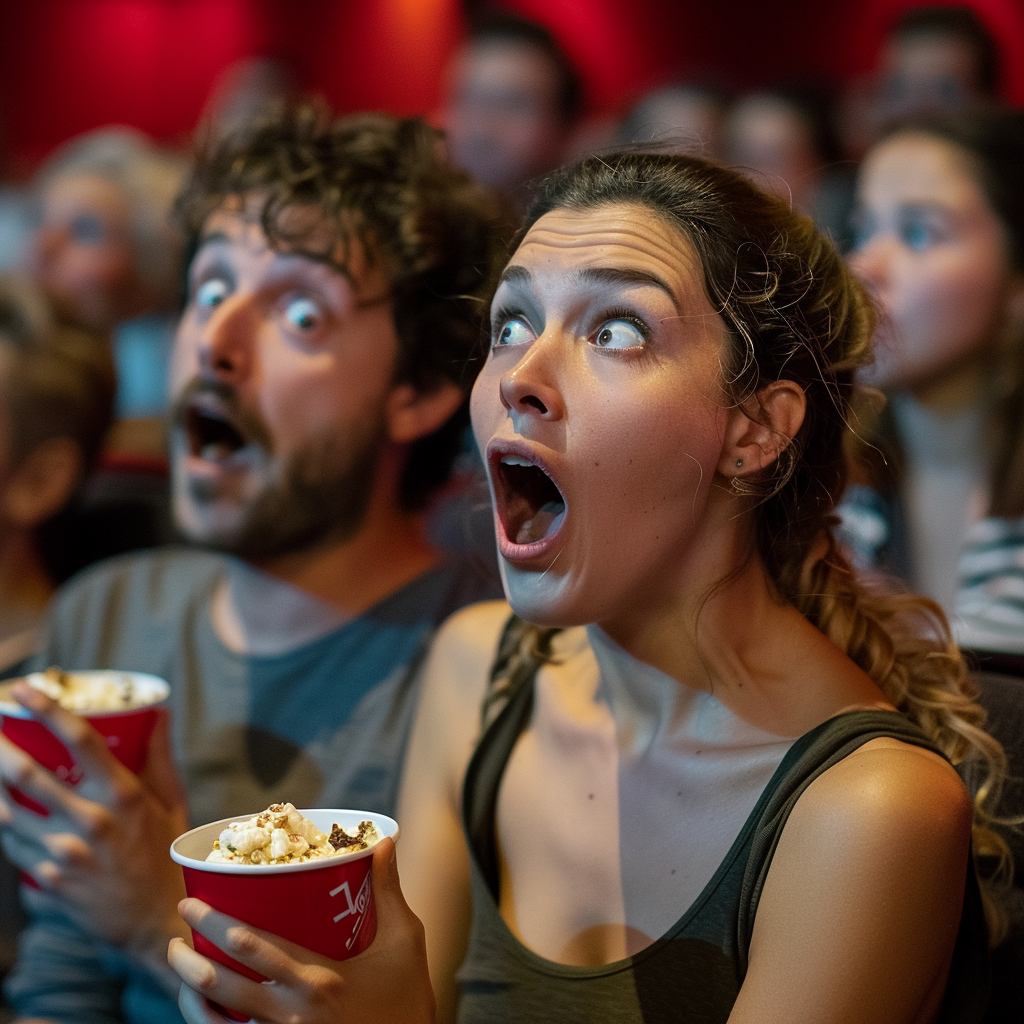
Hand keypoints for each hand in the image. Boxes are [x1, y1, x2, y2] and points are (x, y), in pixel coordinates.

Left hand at [0, 682, 190, 986]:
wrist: (158, 924)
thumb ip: (160, 757)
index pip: (81, 740)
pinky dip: (4, 825)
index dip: (49, 709)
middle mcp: (90, 820)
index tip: (26, 688)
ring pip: (7, 811)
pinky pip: (12, 846)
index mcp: (123, 795)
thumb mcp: (173, 803)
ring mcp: (64, 852)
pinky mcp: (47, 879)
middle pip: (27, 774)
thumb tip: (157, 713)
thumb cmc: (170, 857)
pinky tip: (1, 810)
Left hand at [168, 837, 434, 1023]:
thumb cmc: (407, 1000)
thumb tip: (384, 840)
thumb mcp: (404, 942)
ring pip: (217, 1021)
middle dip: (188, 959)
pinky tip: (203, 1006)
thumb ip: (388, 890)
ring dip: (190, 995)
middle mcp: (293, 1014)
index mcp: (320, 979)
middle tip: (175, 937)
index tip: (190, 904)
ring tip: (181, 970)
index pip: (253, 947)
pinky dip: (209, 1023)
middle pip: (223, 985)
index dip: (214, 923)